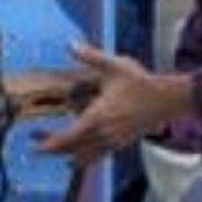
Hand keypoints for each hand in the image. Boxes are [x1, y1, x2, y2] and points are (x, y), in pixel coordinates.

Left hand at [35, 43, 186, 162]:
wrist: (166, 99)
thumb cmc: (141, 83)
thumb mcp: (114, 66)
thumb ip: (90, 56)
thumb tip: (71, 45)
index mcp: (96, 117)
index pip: (67, 138)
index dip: (49, 144)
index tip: (35, 146)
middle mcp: (103, 134)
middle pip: (71, 150)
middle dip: (53, 148)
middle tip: (37, 144)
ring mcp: (113, 141)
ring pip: (85, 156)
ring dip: (68, 155)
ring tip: (57, 152)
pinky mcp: (121, 143)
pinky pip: (98, 156)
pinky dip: (85, 157)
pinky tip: (80, 155)